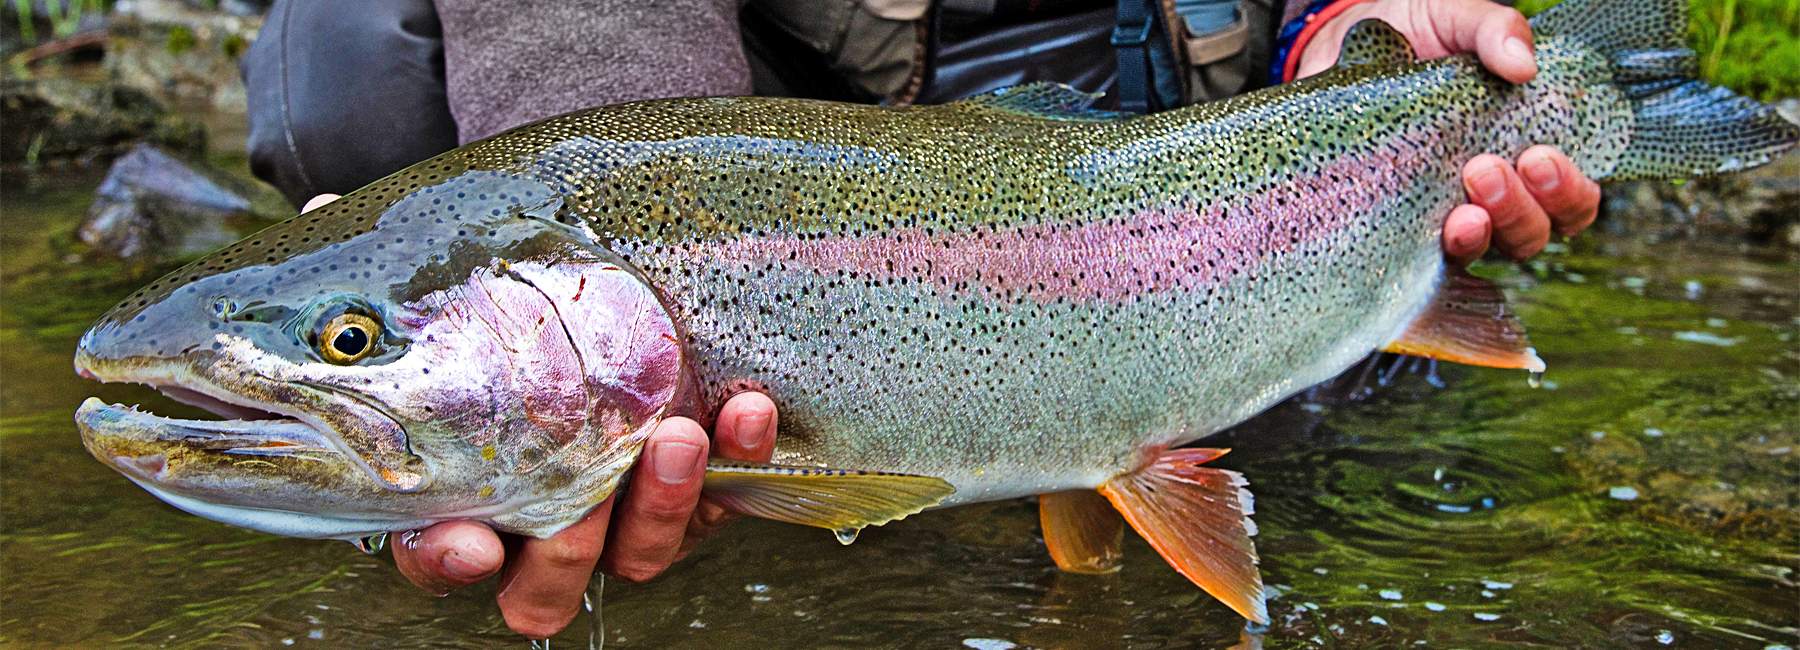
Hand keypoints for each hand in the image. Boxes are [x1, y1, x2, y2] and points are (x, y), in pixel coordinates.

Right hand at [303, 194, 779, 639]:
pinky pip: (726, 493)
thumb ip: (391, 268)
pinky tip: (746, 408)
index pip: (441, 556)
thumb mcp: (447, 291)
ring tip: (676, 432)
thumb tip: (317, 211)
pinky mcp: (698, 491)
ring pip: (641, 551)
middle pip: (546, 583)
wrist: (608, 304)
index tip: (467, 542)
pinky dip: (740, 455)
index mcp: (466, 500)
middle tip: (585, 501)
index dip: (448, 560)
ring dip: (662, 502)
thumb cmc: (502, 320)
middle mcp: (544, 525)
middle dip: (568, 552)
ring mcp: (624, 516)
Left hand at [1293, 0, 1600, 264]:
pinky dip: (1423, 250)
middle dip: (1520, 211)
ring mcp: (1440, 213)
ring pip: (1479, 250)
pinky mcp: (1393, 224)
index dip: (1567, 193)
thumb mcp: (1455, 19)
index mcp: (1522, 150)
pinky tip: (1421, 232)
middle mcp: (1489, 194)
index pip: (1568, 198)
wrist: (1338, 48)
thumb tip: (1522, 64)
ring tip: (1460, 206)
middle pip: (1530, 234)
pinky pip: (1415, 257)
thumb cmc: (1414, 35)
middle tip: (1486, 169)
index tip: (1540, 158)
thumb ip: (1493, 30)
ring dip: (1478, 234)